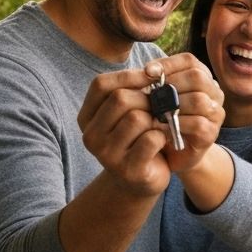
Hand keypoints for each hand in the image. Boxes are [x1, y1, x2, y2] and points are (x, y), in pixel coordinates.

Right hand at [77, 56, 224, 186]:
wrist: (141, 181)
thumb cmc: (137, 139)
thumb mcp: (127, 114)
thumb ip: (132, 93)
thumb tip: (154, 70)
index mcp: (87, 118)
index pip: (101, 85)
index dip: (130, 76)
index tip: (153, 76)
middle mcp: (91, 136)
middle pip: (120, 99)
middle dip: (147, 98)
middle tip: (163, 104)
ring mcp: (107, 155)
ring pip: (137, 118)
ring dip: (156, 118)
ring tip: (162, 124)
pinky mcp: (128, 170)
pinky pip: (150, 139)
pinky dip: (163, 135)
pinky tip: (164, 140)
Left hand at [146, 54, 225, 172]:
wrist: (172, 153)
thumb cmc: (162, 119)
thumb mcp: (158, 97)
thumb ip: (156, 82)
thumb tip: (148, 71)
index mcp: (202, 78)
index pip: (189, 61)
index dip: (168, 64)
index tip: (147, 72)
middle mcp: (213, 93)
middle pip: (198, 77)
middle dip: (171, 84)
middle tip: (151, 95)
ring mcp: (216, 113)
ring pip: (199, 100)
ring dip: (172, 105)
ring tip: (153, 111)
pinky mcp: (212, 133)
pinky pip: (198, 123)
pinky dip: (176, 123)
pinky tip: (160, 126)